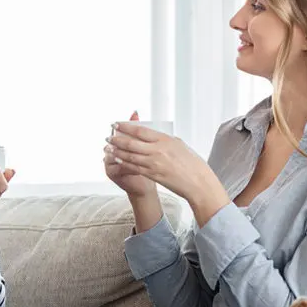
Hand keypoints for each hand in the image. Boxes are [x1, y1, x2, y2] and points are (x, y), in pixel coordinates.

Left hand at [106, 123, 229, 224]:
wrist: (198, 182)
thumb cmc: (192, 164)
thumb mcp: (179, 145)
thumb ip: (164, 140)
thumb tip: (152, 136)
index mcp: (165, 140)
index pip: (140, 131)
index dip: (126, 127)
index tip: (116, 124)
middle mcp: (158, 150)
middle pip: (132, 142)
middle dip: (117, 139)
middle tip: (108, 136)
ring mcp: (154, 163)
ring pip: (130, 155)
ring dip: (117, 151)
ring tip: (108, 147)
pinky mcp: (152, 175)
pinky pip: (134, 167)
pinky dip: (123, 162)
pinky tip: (116, 159)